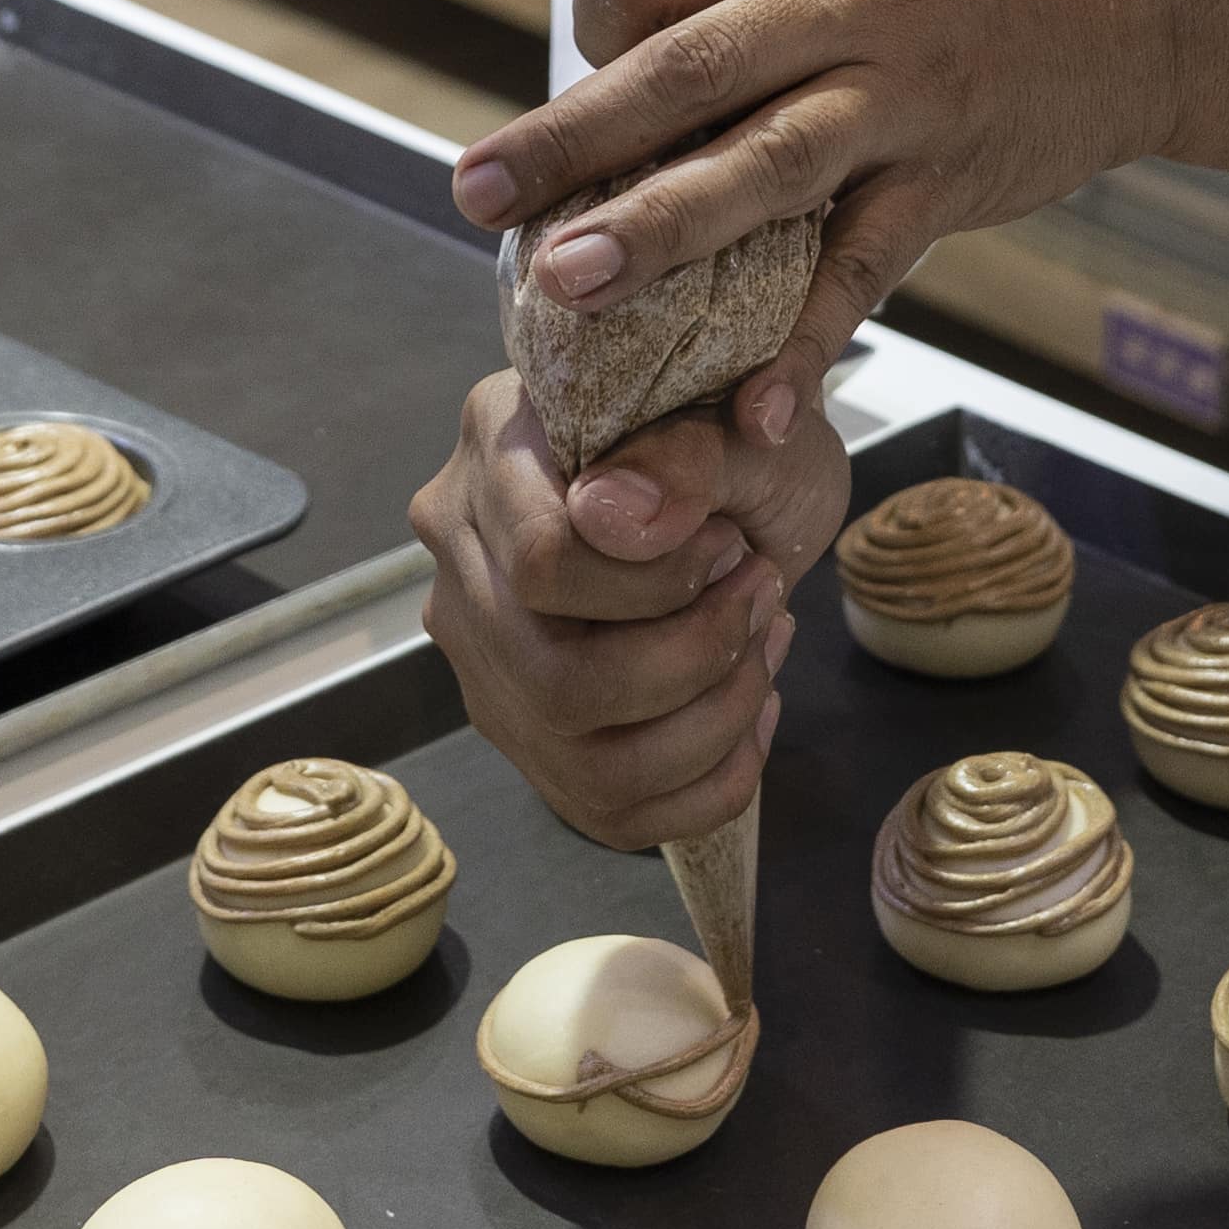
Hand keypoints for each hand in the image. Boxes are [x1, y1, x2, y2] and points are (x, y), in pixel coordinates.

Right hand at [407, 361, 846, 848]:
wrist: (736, 471)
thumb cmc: (734, 433)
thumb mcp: (736, 415)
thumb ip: (681, 453)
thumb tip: (622, 522)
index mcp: (496, 447)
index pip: (543, 563)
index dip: (659, 580)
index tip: (734, 544)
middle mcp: (461, 562)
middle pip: (557, 682)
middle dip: (695, 659)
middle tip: (764, 596)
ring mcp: (485, 661)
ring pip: (587, 764)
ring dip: (713, 723)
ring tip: (767, 647)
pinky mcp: (528, 736)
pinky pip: (612, 813)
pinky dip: (712, 780)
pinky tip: (752, 706)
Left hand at [454, 0, 1221, 389]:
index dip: (595, 27)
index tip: (587, 78)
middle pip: (679, 68)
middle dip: (568, 138)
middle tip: (470, 195)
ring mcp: (901, 91)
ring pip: (758, 165)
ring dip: (655, 230)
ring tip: (563, 285)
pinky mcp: (952, 176)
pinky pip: (866, 265)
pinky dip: (809, 336)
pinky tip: (752, 403)